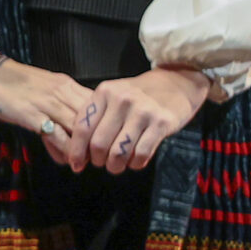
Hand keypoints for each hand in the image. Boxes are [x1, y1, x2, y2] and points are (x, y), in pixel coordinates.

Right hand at [0, 45, 98, 167]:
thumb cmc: (11, 81)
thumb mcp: (43, 88)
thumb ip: (59, 105)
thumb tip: (72, 131)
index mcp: (66, 84)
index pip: (99, 106)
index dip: (105, 126)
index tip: (104, 142)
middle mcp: (61, 92)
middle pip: (93, 120)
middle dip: (98, 141)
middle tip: (99, 158)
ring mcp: (47, 103)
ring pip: (78, 129)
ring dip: (84, 150)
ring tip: (84, 164)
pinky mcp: (31, 115)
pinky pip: (57, 136)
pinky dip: (65, 151)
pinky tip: (66, 160)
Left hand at [85, 67, 209, 173]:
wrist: (175, 83)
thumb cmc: (139, 94)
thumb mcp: (113, 95)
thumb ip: (97, 117)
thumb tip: (79, 149)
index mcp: (104, 93)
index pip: (83, 127)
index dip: (76, 150)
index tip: (75, 163)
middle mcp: (121, 100)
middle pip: (99, 143)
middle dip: (97, 160)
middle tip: (101, 164)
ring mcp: (142, 112)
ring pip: (119, 151)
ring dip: (115, 165)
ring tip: (115, 166)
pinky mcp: (161, 123)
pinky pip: (142, 153)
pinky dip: (135, 164)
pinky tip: (134, 162)